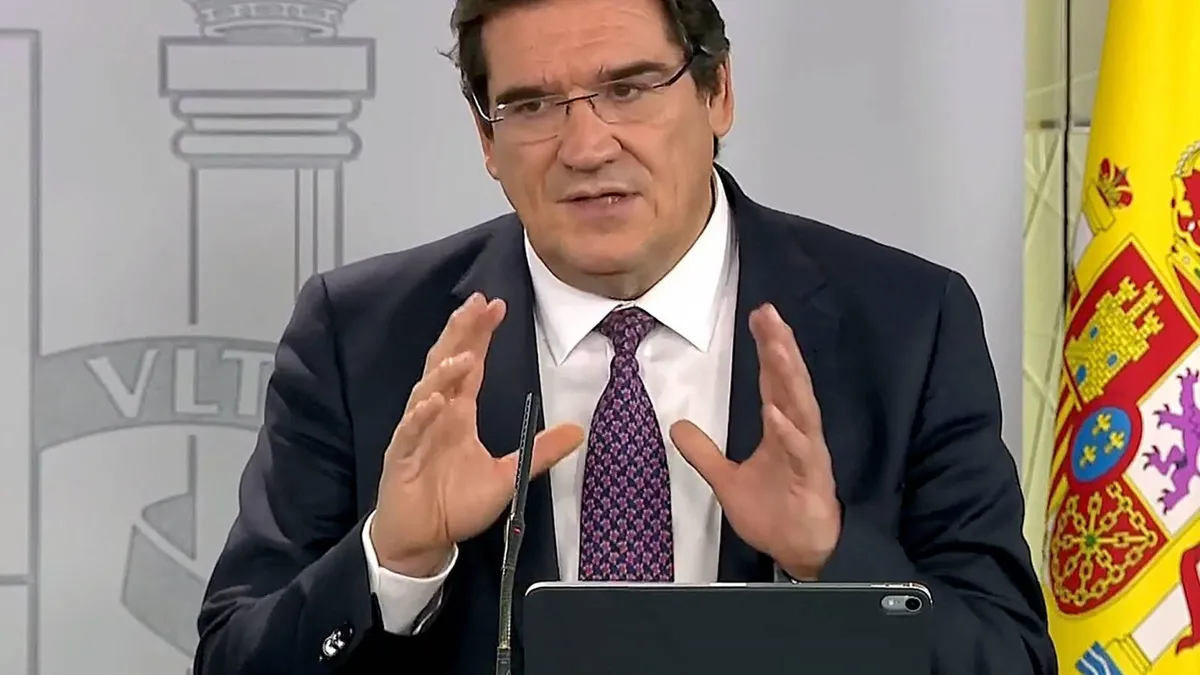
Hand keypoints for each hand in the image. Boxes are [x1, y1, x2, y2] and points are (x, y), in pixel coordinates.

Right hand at [371, 292, 584, 576]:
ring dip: (445, 373)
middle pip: (447, 363)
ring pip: (427, 392)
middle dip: (461, 333)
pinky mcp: (401, 457)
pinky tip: (434, 402)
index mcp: (459, 414)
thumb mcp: (508, 475)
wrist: (423, 540)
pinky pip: (410, 432)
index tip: (495, 305)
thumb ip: (540, 452)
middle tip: (477, 304)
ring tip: (465, 356)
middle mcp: (437, 414)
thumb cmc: (456, 504)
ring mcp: (416, 433)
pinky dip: (421, 415)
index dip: (480, 334)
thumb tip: (578, 431)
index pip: (470, 364)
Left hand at [671, 303, 840, 579]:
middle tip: (769, 314)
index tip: (759, 316)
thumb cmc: (774, 514)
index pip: (772, 380)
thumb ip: (705, 453)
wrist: (801, 552)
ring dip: (788, 376)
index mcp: (780, 428)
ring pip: (800, 406)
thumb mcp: (727, 481)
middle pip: (788, 381)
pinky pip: (801, 450)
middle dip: (779, 346)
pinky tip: (777, 412)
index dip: (766, 348)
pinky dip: (789, 430)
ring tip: (777, 347)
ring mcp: (807, 452)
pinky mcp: (812, 476)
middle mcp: (797, 432)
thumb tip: (677, 426)